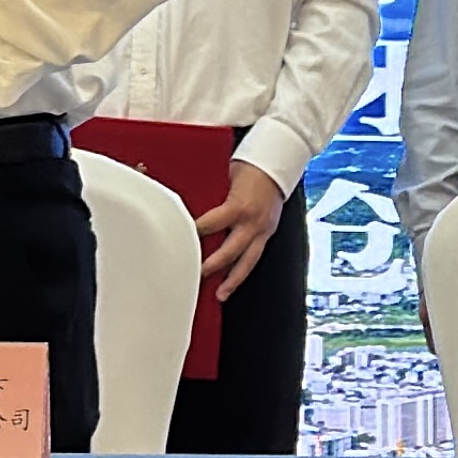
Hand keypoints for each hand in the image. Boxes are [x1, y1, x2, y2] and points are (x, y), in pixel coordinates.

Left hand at [195, 161, 286, 298]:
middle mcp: (252, 223)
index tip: (179, 241)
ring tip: (221, 294)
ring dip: (233, 280)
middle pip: (229, 252)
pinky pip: (256, 256)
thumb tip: (189, 206)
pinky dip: (244, 270)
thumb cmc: (250, 167)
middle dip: (212, 266)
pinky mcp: (268, 233)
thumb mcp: (226, 177)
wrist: (278, 164)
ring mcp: (262, 230)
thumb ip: (212, 195)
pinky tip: (235, 280)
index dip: (194, 234)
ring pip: (247, 262)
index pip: (210, 225)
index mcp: (238, 207)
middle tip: (196, 276)